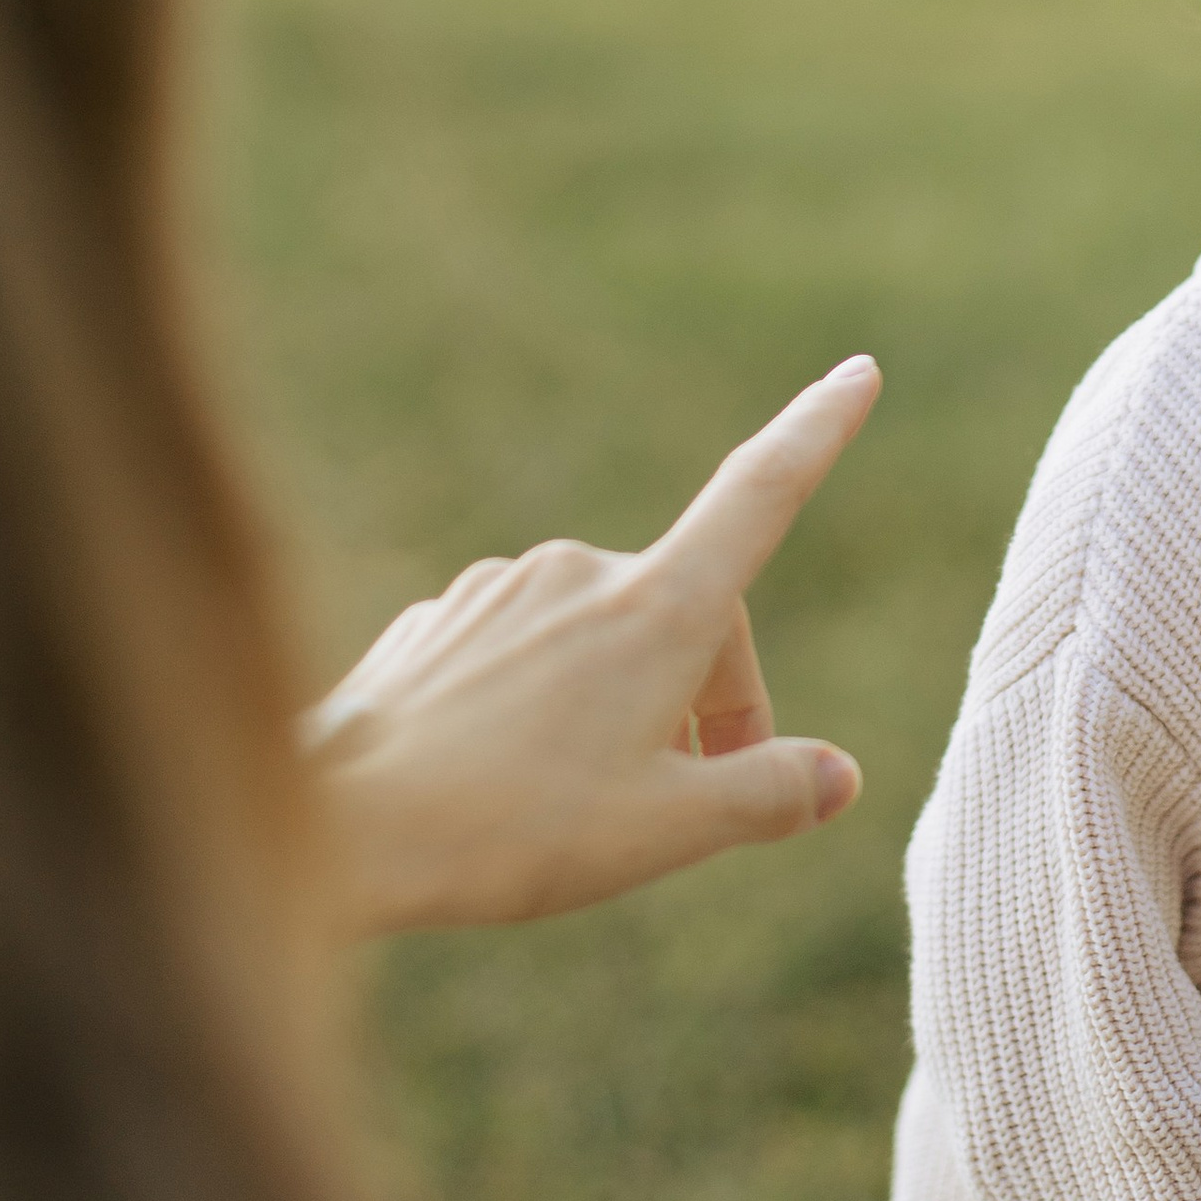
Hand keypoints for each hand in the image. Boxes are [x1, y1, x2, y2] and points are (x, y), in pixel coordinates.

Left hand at [309, 358, 881, 932]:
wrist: (340, 825)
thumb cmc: (512, 829)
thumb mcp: (667, 829)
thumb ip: (766, 795)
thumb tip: (837, 776)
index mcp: (657, 608)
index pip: (761, 494)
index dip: (818, 432)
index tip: (861, 371)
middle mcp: (582, 572)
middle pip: (685, 617)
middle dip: (707, 699)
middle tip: (696, 802)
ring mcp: (505, 586)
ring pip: (600, 640)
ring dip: (622, 705)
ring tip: (587, 804)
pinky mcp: (445, 617)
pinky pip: (526, 653)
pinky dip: (545, 705)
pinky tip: (510, 780)